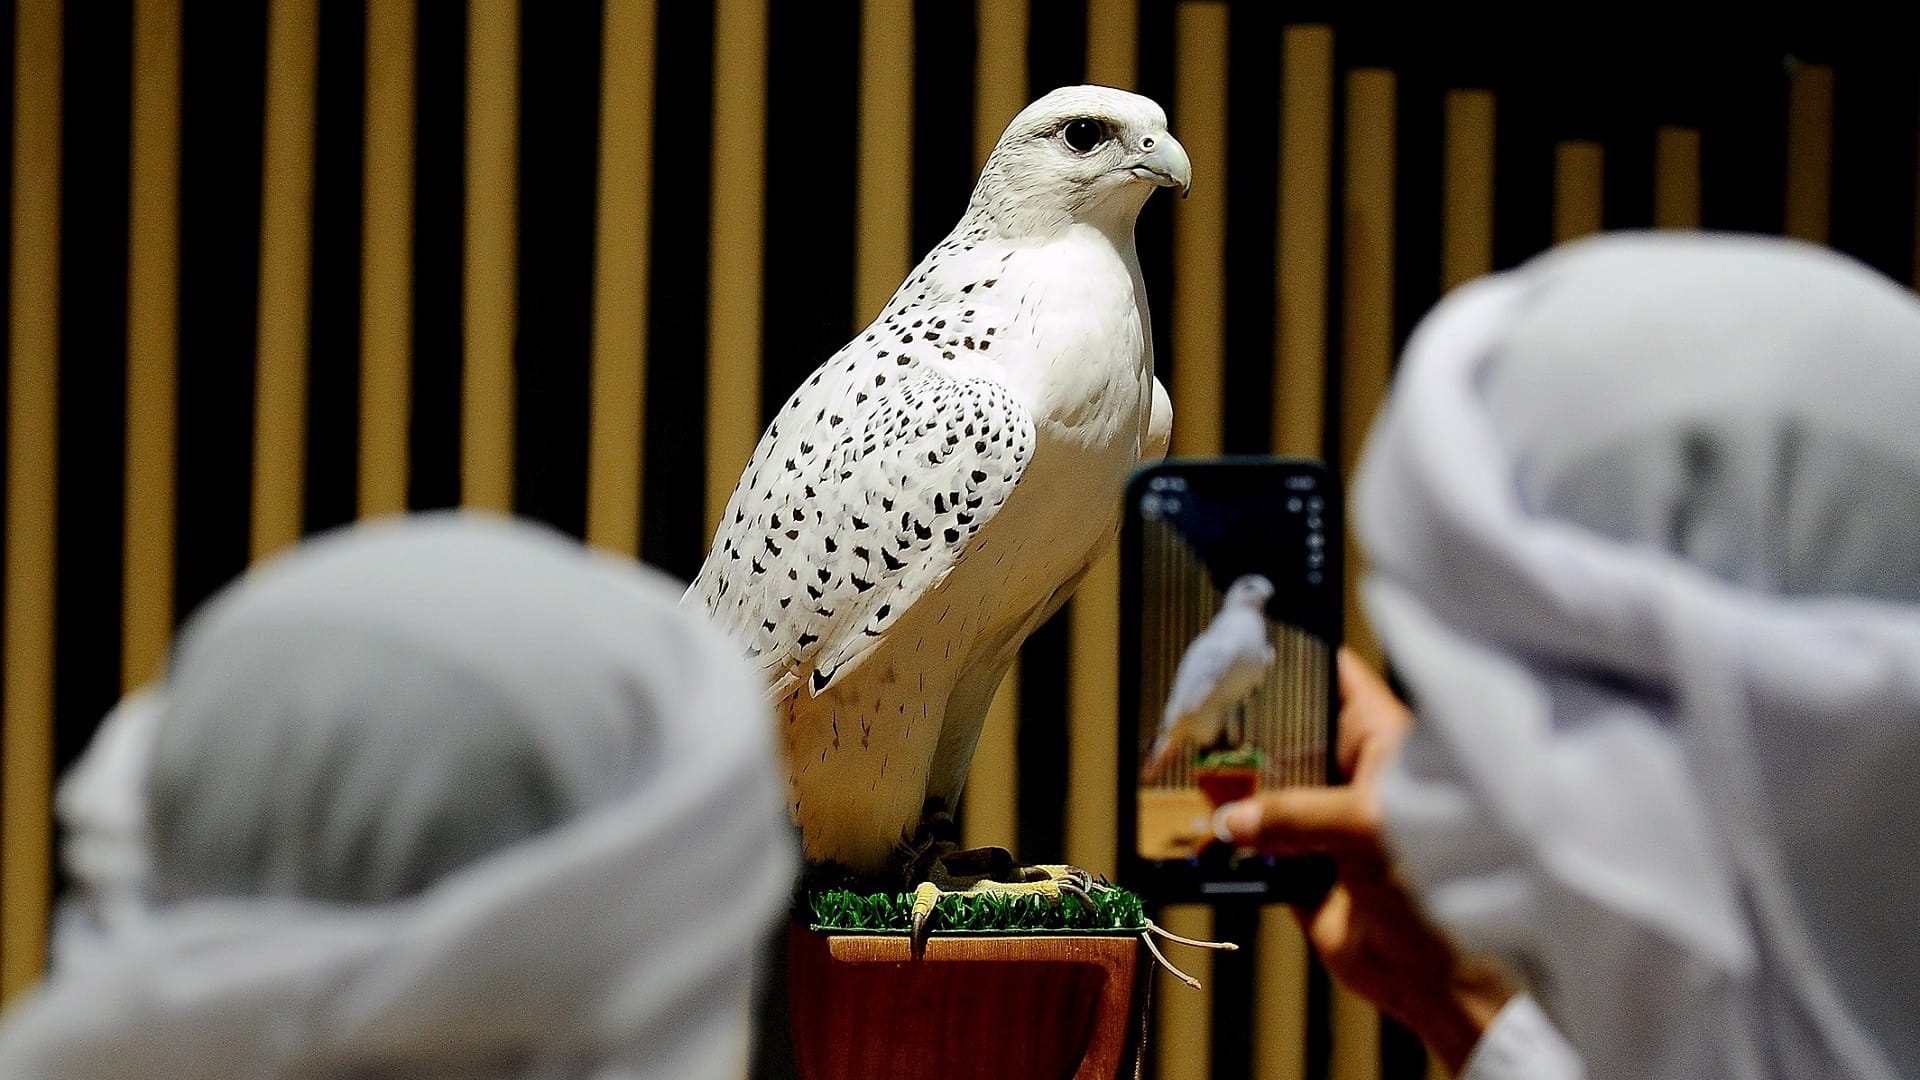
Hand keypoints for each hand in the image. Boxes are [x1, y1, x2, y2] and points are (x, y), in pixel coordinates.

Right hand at [1213, 648, 1513, 1073]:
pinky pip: (1254, 851)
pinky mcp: (1302, 873)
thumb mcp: (1367, 826)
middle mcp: (1351, 777)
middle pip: (1285, 736)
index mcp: (1382, 743)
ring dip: (1231, 794)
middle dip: (1244, 732)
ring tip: (1185, 774)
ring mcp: (1325, 825)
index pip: (1335, 679)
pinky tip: (1199, 832)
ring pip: (1264, 794)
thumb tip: (1230, 819)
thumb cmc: (1441, 884)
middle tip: (1194, 719)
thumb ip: (1293, 813)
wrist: (1444, 977)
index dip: (1295, 658)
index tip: (1245, 646)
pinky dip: (1228, 847)